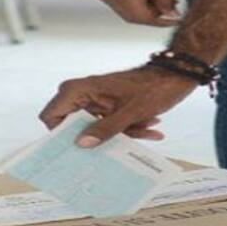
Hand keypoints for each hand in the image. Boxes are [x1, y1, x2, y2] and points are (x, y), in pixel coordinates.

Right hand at [40, 66, 198, 146]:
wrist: (176, 74)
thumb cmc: (154, 87)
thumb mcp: (130, 112)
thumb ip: (105, 129)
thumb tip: (81, 144)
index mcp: (81, 90)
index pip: (51, 115)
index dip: (58, 135)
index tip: (76, 151)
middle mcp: (84, 94)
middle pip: (75, 127)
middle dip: (98, 138)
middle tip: (116, 145)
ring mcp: (97, 100)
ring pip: (97, 128)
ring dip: (122, 133)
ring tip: (147, 129)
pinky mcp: (110, 106)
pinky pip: (111, 124)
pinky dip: (129, 128)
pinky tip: (152, 128)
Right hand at [91, 0, 180, 25]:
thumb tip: (171, 14)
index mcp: (128, 2)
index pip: (149, 20)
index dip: (164, 21)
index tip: (178, 19)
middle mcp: (113, 3)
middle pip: (136, 18)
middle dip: (153, 14)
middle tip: (169, 5)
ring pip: (127, 10)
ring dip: (143, 7)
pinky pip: (119, 2)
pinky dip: (131, 0)